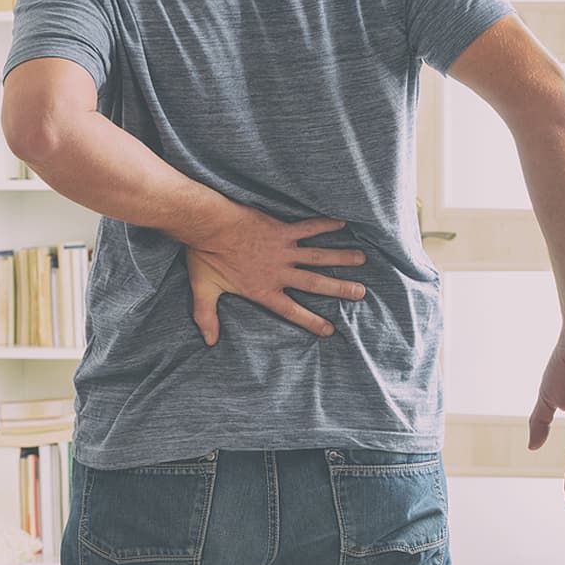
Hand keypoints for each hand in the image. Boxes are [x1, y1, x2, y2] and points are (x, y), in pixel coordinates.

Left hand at [184, 207, 366, 344]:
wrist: (209, 225)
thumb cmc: (205, 256)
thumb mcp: (203, 291)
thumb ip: (207, 317)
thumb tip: (209, 342)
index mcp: (263, 290)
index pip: (291, 311)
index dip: (311, 321)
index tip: (330, 329)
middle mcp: (278, 272)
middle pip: (315, 284)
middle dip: (339, 289)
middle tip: (360, 293)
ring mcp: (282, 250)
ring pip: (318, 256)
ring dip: (341, 257)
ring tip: (361, 259)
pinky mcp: (281, 230)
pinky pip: (308, 228)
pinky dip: (325, 225)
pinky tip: (342, 223)